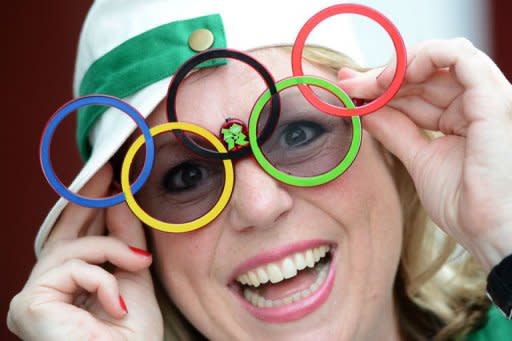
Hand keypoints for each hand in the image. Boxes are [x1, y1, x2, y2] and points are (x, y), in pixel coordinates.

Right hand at [7, 165, 162, 339]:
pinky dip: (101, 281)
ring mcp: (35, 295)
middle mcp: (48, 287)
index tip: (109, 177)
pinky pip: (71, 270)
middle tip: (107, 171)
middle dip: (87, 200)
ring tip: (139, 262)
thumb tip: (118, 199)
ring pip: (72, 248)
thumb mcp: (133, 273)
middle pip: (62, 233)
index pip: (76, 236)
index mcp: (72, 282)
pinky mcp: (29, 304)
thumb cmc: (131, 335)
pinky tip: (116, 304)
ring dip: (112, 249)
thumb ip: (123, 238)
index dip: (90, 205)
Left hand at [338, 38, 511, 270]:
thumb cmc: (465, 206)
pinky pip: (459, 56)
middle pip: (425, 75)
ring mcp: (486, 98)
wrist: (489, 231)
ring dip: (398, 67)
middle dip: (382, 78)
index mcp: (462, 120)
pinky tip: (394, 77)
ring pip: (439, 60)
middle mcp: (476, 105)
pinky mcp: (491, 96)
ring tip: (369, 84)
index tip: (350, 90)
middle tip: (348, 83)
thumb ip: (394, 130)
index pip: (419, 92)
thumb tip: (364, 110)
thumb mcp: (418, 159)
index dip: (384, 89)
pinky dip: (423, 57)